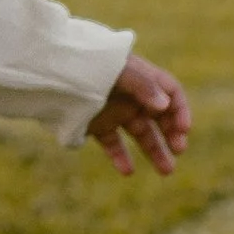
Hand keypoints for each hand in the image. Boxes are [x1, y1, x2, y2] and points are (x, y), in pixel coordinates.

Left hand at [88, 53, 189, 178]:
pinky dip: (120, 157)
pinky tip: (127, 171)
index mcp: (140, 77)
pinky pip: (113, 144)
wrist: (50, 69)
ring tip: (167, 171)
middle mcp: (131, 95)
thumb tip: (165, 105)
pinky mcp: (97, 125)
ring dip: (155, 151)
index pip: (170, 92)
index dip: (180, 110)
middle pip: (160, 116)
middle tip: (179, 150)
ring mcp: (115, 111)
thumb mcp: (118, 70)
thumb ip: (142, 85)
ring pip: (141, 134)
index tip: (183, 129)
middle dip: (172, 133)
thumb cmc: (87, 63)